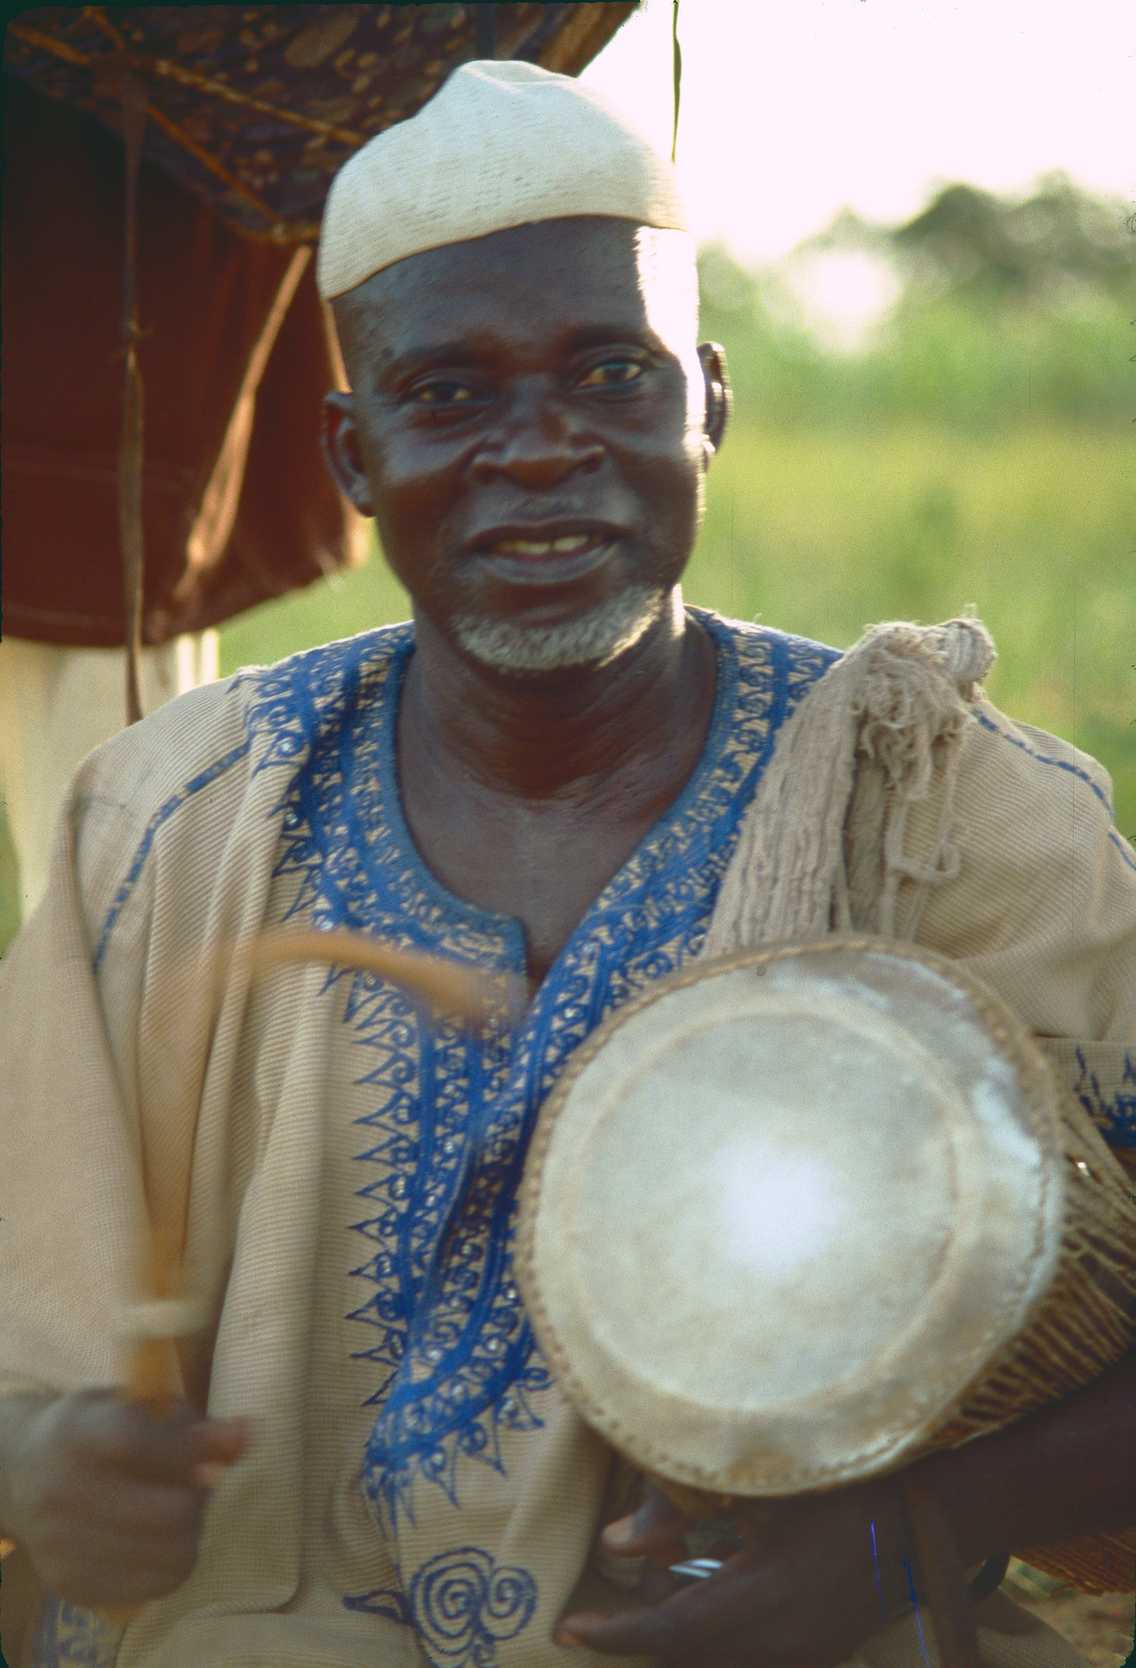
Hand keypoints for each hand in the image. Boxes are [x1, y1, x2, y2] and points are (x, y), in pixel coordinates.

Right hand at [5, 1387, 251, 1607]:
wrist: (22, 1473)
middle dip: (195, 1500)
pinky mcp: (71, 1584)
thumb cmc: (96, 1430)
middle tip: (190, 1489)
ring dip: (188, 1534)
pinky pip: (151, 1587)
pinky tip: (159, 1542)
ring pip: (168, 1555)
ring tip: (177, 1515)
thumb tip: (250, 1434)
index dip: (187, 1450)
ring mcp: (63, 1544)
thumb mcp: (137, 1408)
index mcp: (80, 1433)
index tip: (200, 1449)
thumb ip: (194, 1426)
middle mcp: (63, 1491)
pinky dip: (169, 1564)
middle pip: (167, 1513)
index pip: (140, 1444)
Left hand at [558, 1476, 915, 1666]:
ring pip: (714, 1665)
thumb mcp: (761, 1489)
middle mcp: (783, 1646)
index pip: (672, 1633)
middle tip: (590, 1622)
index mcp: (766, 1600)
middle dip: (636, 1643)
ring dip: (673, 1644)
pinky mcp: (815, 1658)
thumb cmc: (839, 1486)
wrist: (921, 1520)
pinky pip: (745, 1662)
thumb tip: (615, 1544)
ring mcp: (803, 1659)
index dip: (616, 1635)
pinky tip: (693, 1610)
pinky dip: (708, 1645)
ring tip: (635, 1611)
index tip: (567, 1629)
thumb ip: (682, 1514)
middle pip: (688, 1659)